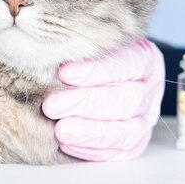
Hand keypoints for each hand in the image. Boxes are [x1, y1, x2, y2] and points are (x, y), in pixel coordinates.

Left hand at [42, 39, 164, 160]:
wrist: (98, 76)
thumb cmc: (85, 57)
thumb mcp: (85, 42)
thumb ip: (72, 42)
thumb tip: (35, 33)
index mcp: (143, 58)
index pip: (125, 64)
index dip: (94, 70)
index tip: (64, 73)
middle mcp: (149, 87)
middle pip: (125, 99)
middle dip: (84, 104)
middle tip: (51, 106)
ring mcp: (146, 116)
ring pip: (126, 129)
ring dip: (90, 132)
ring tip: (61, 130)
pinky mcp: (136, 139)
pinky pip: (120, 151)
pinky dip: (94, 149)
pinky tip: (68, 144)